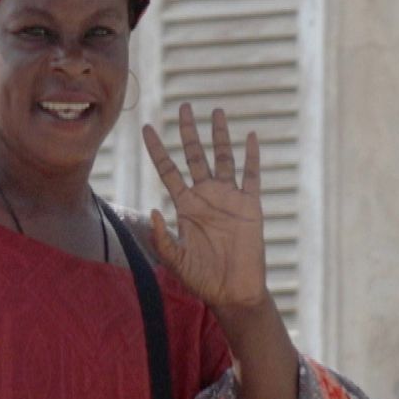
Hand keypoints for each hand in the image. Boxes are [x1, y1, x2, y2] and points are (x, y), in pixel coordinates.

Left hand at [142, 103, 268, 311]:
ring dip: (220, 136)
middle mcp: (206, 196)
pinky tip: (251, 137)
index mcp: (185, 205)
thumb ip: (162, 238)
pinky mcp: (250, 206)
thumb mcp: (176, 261)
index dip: (158, 149)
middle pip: (195, 155)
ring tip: (216, 112)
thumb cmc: (202, 279)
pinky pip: (251, 176)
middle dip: (189, 131)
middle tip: (183, 106)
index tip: (147, 127)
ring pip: (223, 158)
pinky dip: (252, 157)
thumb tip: (154, 210)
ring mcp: (229, 198)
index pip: (168, 170)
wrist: (233, 292)